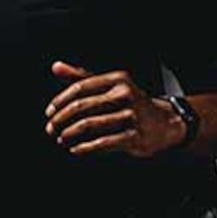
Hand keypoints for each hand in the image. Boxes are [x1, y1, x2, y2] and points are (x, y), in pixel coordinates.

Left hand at [45, 63, 184, 157]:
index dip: (60, 101)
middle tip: (51, 129)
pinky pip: (104, 142)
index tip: (49, 112)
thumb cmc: (132, 104)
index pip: (80, 87)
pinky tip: (76, 149)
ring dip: (70, 134)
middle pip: (82, 106)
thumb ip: (83, 77)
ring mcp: (132, 116)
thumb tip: (56, 67)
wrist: (166, 123)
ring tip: (61, 139)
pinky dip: (86, 148)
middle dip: (61, 120)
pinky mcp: (136, 136)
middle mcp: (125, 95)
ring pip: (90, 125)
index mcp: (117, 79)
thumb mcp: (111, 86)